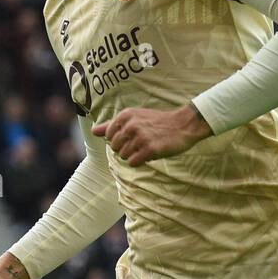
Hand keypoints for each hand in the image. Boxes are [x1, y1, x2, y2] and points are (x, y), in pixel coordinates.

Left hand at [92, 103, 211, 165]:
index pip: (109, 136)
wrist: (183, 124)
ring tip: (146, 147)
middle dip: (126, 149)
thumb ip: (112, 125)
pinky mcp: (150, 150)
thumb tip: (93, 131)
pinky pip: (134, 163)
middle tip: (140, 143)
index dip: (119, 140)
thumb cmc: (158, 122)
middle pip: (116, 148)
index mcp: (126, 115)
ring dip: (135, 156)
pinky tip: (150, 153)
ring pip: (124, 156)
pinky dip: (140, 161)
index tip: (132, 136)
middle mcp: (131, 125)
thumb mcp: (134, 117)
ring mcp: (141, 137)